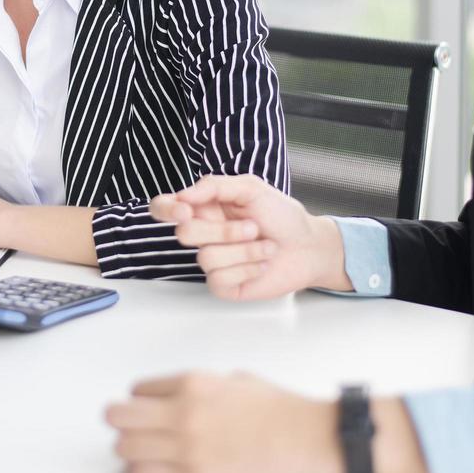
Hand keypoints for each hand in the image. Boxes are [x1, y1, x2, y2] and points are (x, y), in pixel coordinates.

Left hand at [105, 372, 343, 472]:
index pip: (138, 390)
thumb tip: (185, 398)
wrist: (314, 443)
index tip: (147, 412)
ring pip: (124, 448)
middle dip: (123, 424)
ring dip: (131, 451)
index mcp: (195, 383)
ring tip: (148, 455)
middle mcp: (184, 412)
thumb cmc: (285, 413)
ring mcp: (187, 449)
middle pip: (119, 417)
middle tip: (134, 432)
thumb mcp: (240, 381)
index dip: (141, 403)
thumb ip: (206, 387)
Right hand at [150, 174, 349, 300]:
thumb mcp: (251, 188)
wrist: (309, 246)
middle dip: (224, 230)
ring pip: (206, 258)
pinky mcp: (224, 285)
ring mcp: (213, 262)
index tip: (185, 210)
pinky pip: (219, 279)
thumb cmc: (282, 216)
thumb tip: (183, 194)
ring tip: (266, 246)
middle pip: (185, 234)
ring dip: (245, 250)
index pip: (164, 207)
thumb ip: (215, 186)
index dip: (166, 209)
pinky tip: (262, 265)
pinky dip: (247, 268)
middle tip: (253, 227)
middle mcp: (205, 235)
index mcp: (206, 208)